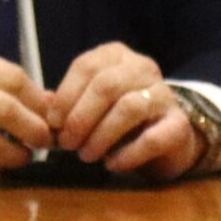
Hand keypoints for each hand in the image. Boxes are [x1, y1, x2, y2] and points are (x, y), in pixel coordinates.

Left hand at [48, 42, 203, 179]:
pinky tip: (112, 164)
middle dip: (81, 117)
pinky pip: (151, 138)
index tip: (53, 123)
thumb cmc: (119, 118)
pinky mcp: (178, 125)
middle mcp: (143, 68)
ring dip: (101, 136)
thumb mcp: (91, 104)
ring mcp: (164, 95)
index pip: (87, 65)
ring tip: (86, 156)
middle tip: (67, 144)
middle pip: (107, 85)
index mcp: (117, 56)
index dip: (65, 95)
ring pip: (129, 108)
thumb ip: (67, 103)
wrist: (166, 138)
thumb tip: (42, 107)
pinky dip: (127, 154)